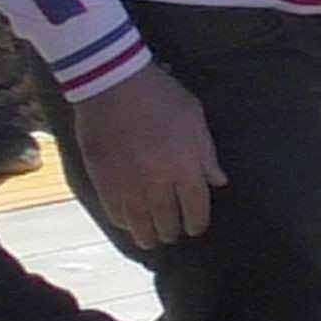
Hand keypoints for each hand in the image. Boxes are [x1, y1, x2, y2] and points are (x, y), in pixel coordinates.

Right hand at [74, 66, 223, 247]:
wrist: (111, 81)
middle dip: (172, 230)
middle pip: (168, 221)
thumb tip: (217, 181)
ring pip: (140, 224)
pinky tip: (127, 221)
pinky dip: (123, 221)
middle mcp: (158, 182)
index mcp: (185, 166)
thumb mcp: (193, 116)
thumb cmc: (158, 94)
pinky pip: (115, 212)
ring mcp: (128, 184)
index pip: (196, 209)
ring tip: (150, 239)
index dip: (197, 222)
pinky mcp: (103, 181)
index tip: (195, 226)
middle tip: (172, 232)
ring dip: (147, 235)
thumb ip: (206, 153)